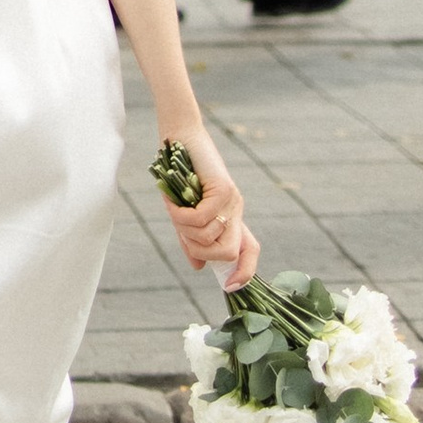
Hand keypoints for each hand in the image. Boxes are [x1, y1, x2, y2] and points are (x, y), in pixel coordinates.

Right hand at [158, 127, 257, 289]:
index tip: (229, 287)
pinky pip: (201, 219)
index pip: (250, 250)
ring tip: (175, 210)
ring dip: (185, 230)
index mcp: (230, 216)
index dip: (245, 272)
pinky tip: (173, 203)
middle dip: (200, 251)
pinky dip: (181, 216)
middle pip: (228, 252)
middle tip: (183, 233)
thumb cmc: (179, 172)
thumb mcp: (184, 211)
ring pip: (210, 238)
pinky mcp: (223, 189)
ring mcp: (232, 200)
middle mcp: (236, 209)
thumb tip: (199, 266)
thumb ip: (192, 237)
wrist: (180, 135)